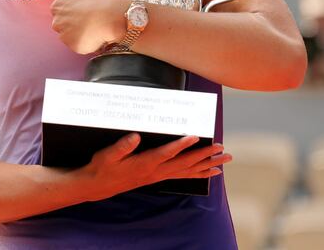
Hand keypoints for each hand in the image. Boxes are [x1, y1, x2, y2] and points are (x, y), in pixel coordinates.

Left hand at [50, 0, 126, 53]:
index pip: (59, 12)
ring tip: (93, 28)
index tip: (81, 12)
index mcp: (58, 6)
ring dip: (79, 34)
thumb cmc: (100, 2)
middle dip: (73, 24)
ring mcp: (65, 35)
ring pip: (70, 37)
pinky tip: (94, 35)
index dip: (72, 13)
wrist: (112, 17)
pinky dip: (86, 43)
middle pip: (62, 25)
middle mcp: (57, 21)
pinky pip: (78, 46)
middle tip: (88, 20)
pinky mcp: (74, 46)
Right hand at [77, 134, 230, 201]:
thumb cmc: (103, 167)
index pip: (166, 154)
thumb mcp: (107, 156)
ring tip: (225, 159)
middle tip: (221, 149)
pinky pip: (184, 176)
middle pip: (184, 163)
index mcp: (144, 164)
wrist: (99, 185)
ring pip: (188, 170)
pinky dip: (200, 174)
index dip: (180, 145)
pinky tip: (212, 172)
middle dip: (204, 156)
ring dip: (207, 164)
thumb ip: (121, 147)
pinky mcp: (159, 177)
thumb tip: (135, 137)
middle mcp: (155, 171)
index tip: (195, 137)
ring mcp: (159, 176)